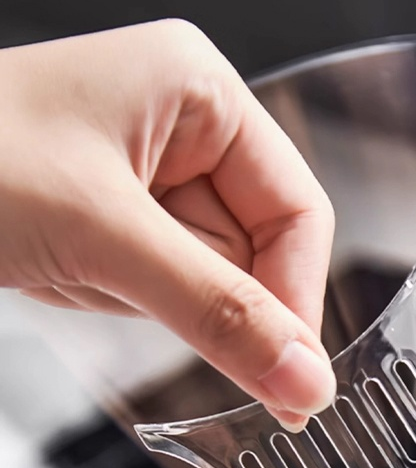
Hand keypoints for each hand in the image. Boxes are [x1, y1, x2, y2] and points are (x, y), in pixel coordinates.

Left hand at [0, 20, 335, 429]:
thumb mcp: (101, 236)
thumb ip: (215, 310)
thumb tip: (304, 375)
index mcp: (198, 90)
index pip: (295, 207)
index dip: (296, 295)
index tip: (295, 377)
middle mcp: (179, 123)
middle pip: (252, 245)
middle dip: (214, 299)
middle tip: (201, 352)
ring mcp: (140, 172)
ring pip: (201, 272)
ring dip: (150, 296)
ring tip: (76, 263)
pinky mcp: (104, 215)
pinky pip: (149, 279)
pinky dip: (115, 294)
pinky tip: (60, 268)